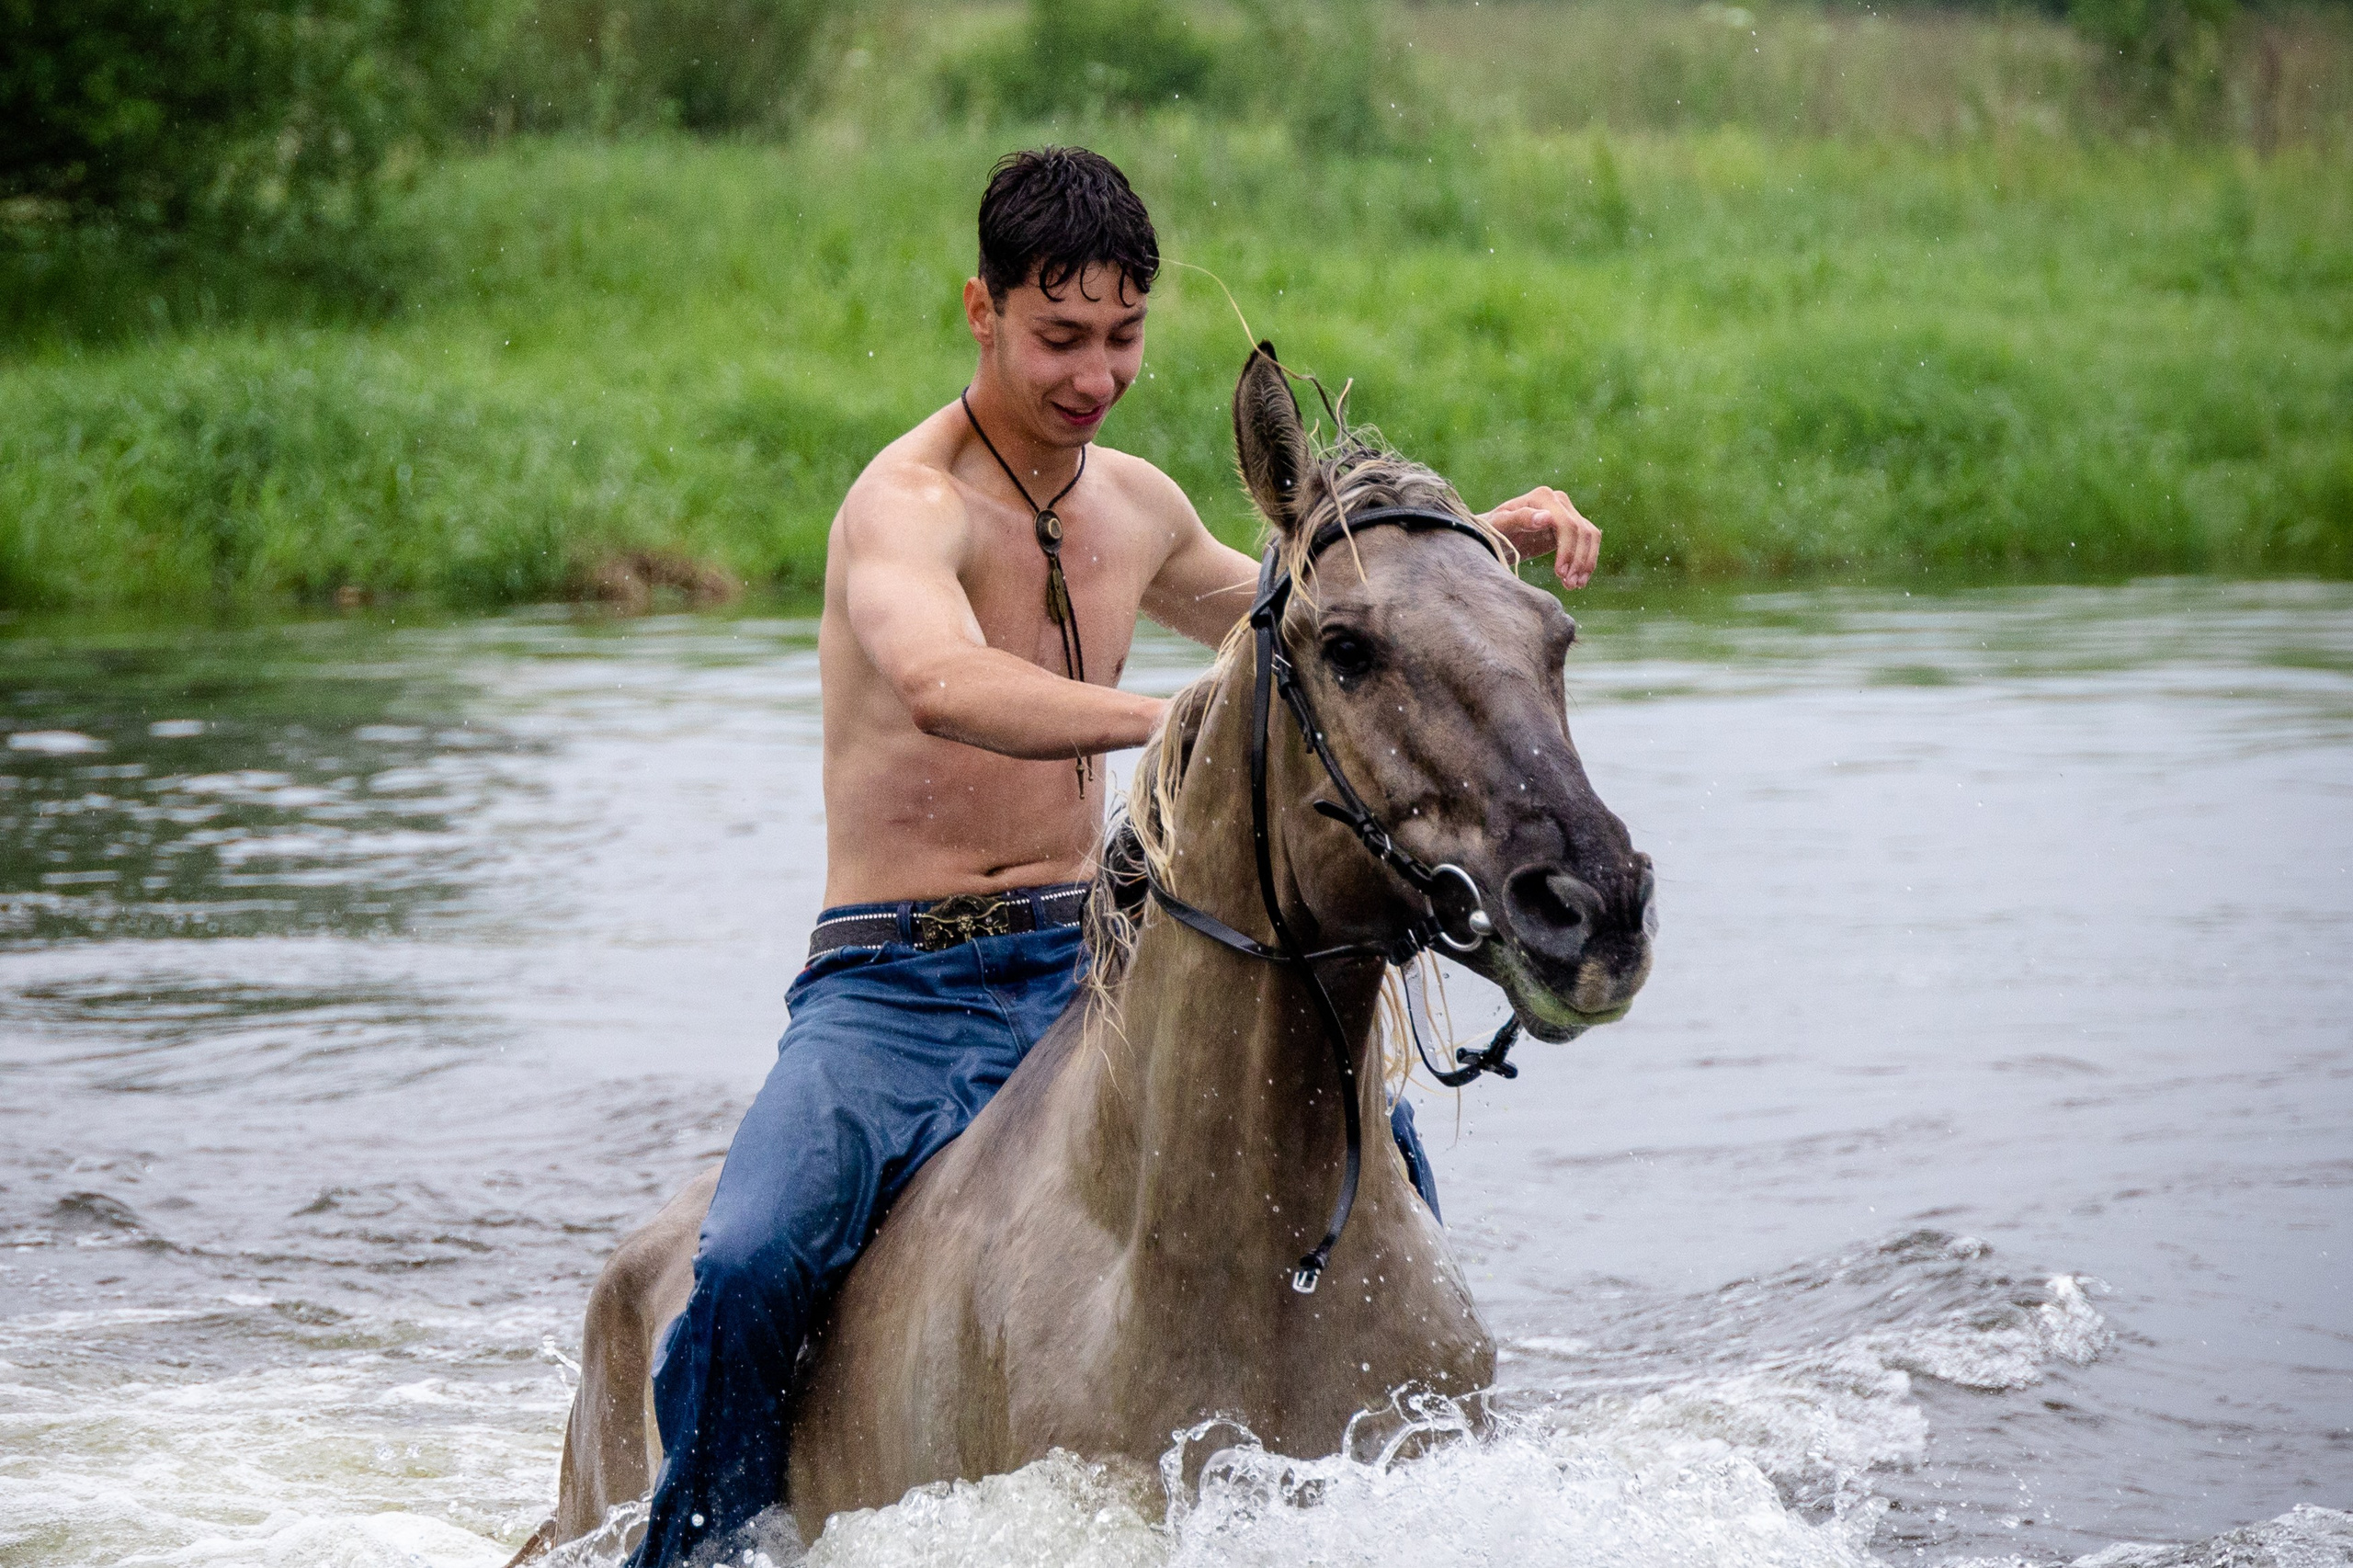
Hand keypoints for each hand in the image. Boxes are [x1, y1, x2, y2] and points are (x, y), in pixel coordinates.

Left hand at [1481, 487, 1601, 588]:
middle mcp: (1559, 501)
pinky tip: (1579, 580)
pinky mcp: (1571, 527)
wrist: (1496, 534)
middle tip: (1569, 585)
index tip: (1560, 574)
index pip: (1566, 524)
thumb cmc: (1493, 529)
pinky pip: (1588, 542)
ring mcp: (1567, 512)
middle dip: (1578, 560)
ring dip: (1586, 563)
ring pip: (1590, 537)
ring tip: (1574, 586)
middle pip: (1581, 532)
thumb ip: (1521, 518)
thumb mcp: (1500, 525)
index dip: (1567, 550)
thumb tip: (1546, 517)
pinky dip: (1587, 562)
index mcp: (1542, 497)